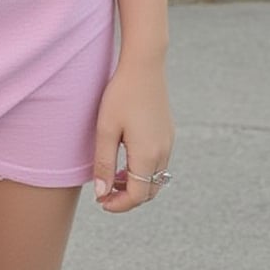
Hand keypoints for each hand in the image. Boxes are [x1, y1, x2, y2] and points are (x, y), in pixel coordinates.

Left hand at [93, 61, 173, 212]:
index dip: (118, 204)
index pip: (137, 196)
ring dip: (136, 184)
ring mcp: (168, 142)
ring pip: (155, 179)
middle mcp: (163, 153)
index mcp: (147, 155)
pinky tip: (125, 158)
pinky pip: (159, 163)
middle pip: (149, 192)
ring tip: (112, 176)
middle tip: (104, 193)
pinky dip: (143, 170)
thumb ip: (103, 163)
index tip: (100, 201)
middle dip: (127, 198)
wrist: (144, 65)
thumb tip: (102, 194)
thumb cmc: (121, 94)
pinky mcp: (168, 133)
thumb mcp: (106, 128)